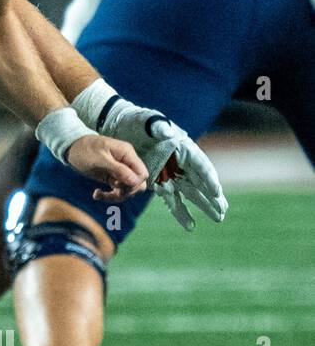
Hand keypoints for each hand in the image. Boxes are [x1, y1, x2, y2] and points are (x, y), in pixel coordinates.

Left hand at [64, 134, 147, 202]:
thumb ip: (118, 169)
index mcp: (127, 154)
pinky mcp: (112, 177)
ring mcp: (120, 170)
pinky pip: (118, 190)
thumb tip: (135, 181)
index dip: (134, 184)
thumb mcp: (100, 159)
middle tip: (110, 191)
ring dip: (116, 196)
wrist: (72, 147)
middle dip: (125, 191)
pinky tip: (96, 194)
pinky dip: (109, 195)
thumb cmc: (85, 149)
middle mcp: (127, 162)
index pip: (142, 174)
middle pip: (138, 184)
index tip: (117, 185)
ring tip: (98, 194)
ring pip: (128, 189)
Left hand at [99, 101, 227, 230]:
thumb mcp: (146, 121)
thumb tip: (167, 132)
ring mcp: (171, 174)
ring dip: (204, 206)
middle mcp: (181, 163)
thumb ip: (157, 127)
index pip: (200, 164)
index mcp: (182, 148)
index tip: (216, 191)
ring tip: (218, 218)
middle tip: (223, 211)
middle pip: (201, 182)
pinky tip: (189, 225)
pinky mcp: (160, 182)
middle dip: (213, 197)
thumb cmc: (137, 122)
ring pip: (191, 192)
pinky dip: (180, 211)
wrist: (122, 128)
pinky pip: (172, 198)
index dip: (209, 178)